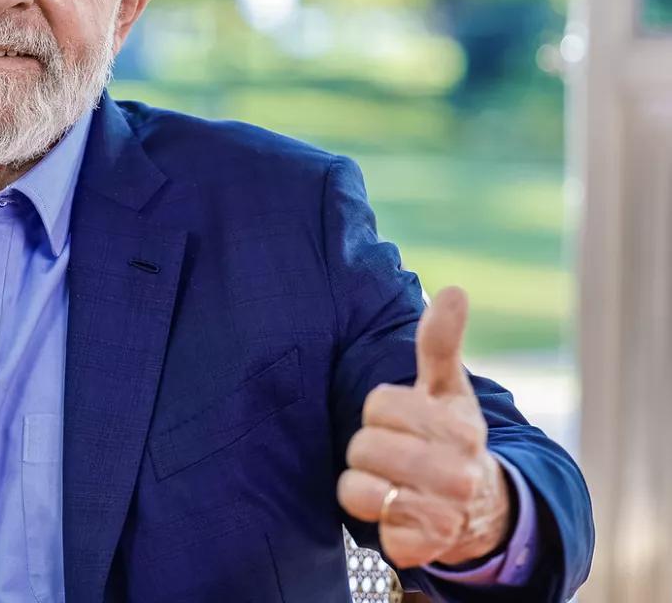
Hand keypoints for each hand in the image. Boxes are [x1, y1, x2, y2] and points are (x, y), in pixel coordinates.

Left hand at [337, 286, 512, 568]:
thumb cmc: (452, 438)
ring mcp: (444, 513)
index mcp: (459, 425)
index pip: (377, 404)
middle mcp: (457, 471)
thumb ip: (441, 343)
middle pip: (362, 447)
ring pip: (356, 488)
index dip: (382, 412)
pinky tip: (403, 514)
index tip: (406, 422)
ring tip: (396, 484)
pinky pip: (368, 526)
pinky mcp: (423, 547)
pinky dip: (379, 522)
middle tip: (399, 457)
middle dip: (370, 450)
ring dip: (366, 486)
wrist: (482, 509)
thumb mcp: (447, 390)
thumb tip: (453, 291)